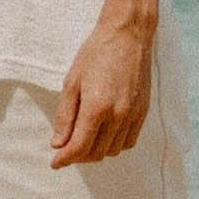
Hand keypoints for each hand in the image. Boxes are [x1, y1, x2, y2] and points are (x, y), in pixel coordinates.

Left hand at [50, 12, 155, 166]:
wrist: (128, 36)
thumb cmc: (95, 54)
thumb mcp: (72, 82)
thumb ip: (65, 116)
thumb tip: (58, 143)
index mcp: (97, 107)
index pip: (79, 147)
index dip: (65, 159)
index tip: (54, 163)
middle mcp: (118, 116)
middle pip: (96, 153)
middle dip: (78, 156)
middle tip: (65, 148)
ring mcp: (134, 115)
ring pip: (114, 150)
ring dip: (97, 151)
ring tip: (83, 140)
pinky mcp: (143, 112)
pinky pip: (129, 141)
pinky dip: (115, 144)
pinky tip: (104, 134)